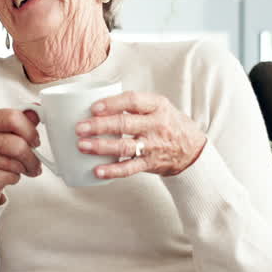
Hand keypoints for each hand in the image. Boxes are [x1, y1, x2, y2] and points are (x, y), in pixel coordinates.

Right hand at [0, 108, 42, 204]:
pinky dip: (14, 178)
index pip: (13, 118)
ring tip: (21, 168)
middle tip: (34, 162)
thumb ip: (21, 121)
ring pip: (16, 163)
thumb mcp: (6, 131)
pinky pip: (10, 176)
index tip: (35, 140)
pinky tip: (7, 175)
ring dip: (24, 168)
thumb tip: (35, 112)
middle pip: (18, 145)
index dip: (30, 131)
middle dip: (32, 157)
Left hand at [76, 91, 206, 178]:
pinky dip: (112, 170)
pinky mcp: (150, 163)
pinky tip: (97, 171)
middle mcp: (156, 125)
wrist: (192, 149)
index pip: (133, 100)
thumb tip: (92, 100)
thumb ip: (132, 103)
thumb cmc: (165, 123)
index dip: (112, 103)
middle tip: (79, 128)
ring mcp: (154, 145)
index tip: (93, 108)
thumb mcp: (157, 107)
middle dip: (99, 126)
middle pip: (125, 124)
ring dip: (101, 146)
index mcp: (157, 105)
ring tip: (82, 145)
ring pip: (125, 146)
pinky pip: (130, 168)